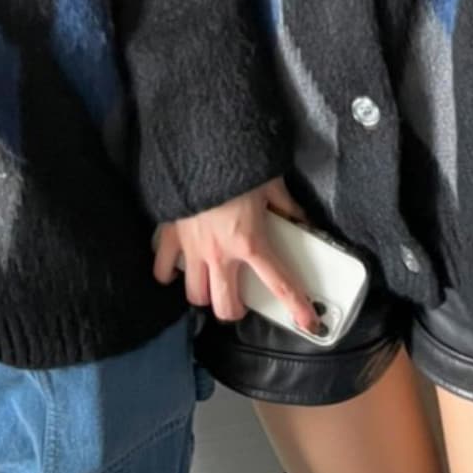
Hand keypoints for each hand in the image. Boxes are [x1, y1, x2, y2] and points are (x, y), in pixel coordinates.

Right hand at [154, 178, 320, 332]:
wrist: (198, 148)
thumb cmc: (237, 166)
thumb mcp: (271, 185)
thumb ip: (286, 206)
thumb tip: (302, 219)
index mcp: (251, 243)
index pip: (279, 283)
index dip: (296, 306)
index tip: (308, 323)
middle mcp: (220, 255)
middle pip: (225, 306)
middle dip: (235, 310)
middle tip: (239, 300)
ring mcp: (192, 250)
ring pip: (195, 295)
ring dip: (205, 295)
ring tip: (209, 285)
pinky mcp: (170, 237)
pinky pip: (163, 269)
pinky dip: (169, 273)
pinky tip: (176, 269)